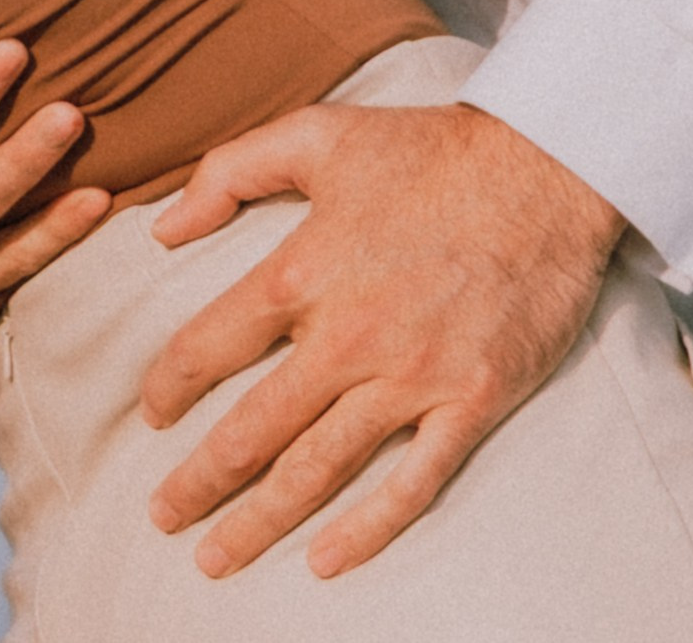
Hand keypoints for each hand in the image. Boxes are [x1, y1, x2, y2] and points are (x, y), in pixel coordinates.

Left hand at [139, 101, 622, 576]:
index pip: (210, 346)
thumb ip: (229, 172)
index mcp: (303, 271)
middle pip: (254, 427)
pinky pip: (411, 484)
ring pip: (320, 469)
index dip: (169, 386)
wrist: (542, 168)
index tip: (150, 414)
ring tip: (217, 557)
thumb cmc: (424, 148)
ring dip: (262, 520)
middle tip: (162, 518)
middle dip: (200, 481)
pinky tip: (326, 560)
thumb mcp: (314, 133)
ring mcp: (412, 376)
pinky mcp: (470, 402)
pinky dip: (367, 530)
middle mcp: (349, 336)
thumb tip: (162, 225)